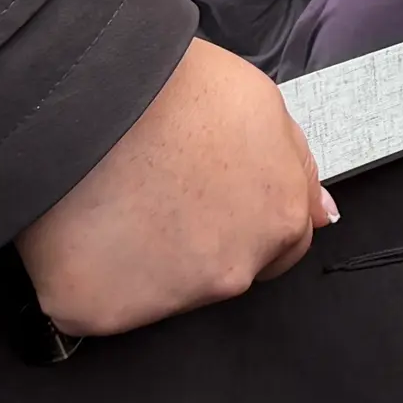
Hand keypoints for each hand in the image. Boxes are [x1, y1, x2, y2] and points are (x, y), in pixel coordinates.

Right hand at [15, 37, 332, 338]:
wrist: (100, 98)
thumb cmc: (181, 89)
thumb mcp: (264, 107)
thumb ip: (295, 170)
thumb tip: (321, 215)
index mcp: (278, 220)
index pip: (281, 247)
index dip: (244, 218)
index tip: (212, 199)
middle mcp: (231, 273)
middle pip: (221, 271)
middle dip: (196, 243)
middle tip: (157, 190)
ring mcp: (166, 300)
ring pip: (159, 292)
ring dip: (141, 261)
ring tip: (117, 200)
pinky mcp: (101, 312)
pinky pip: (97, 303)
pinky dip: (88, 275)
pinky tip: (81, 229)